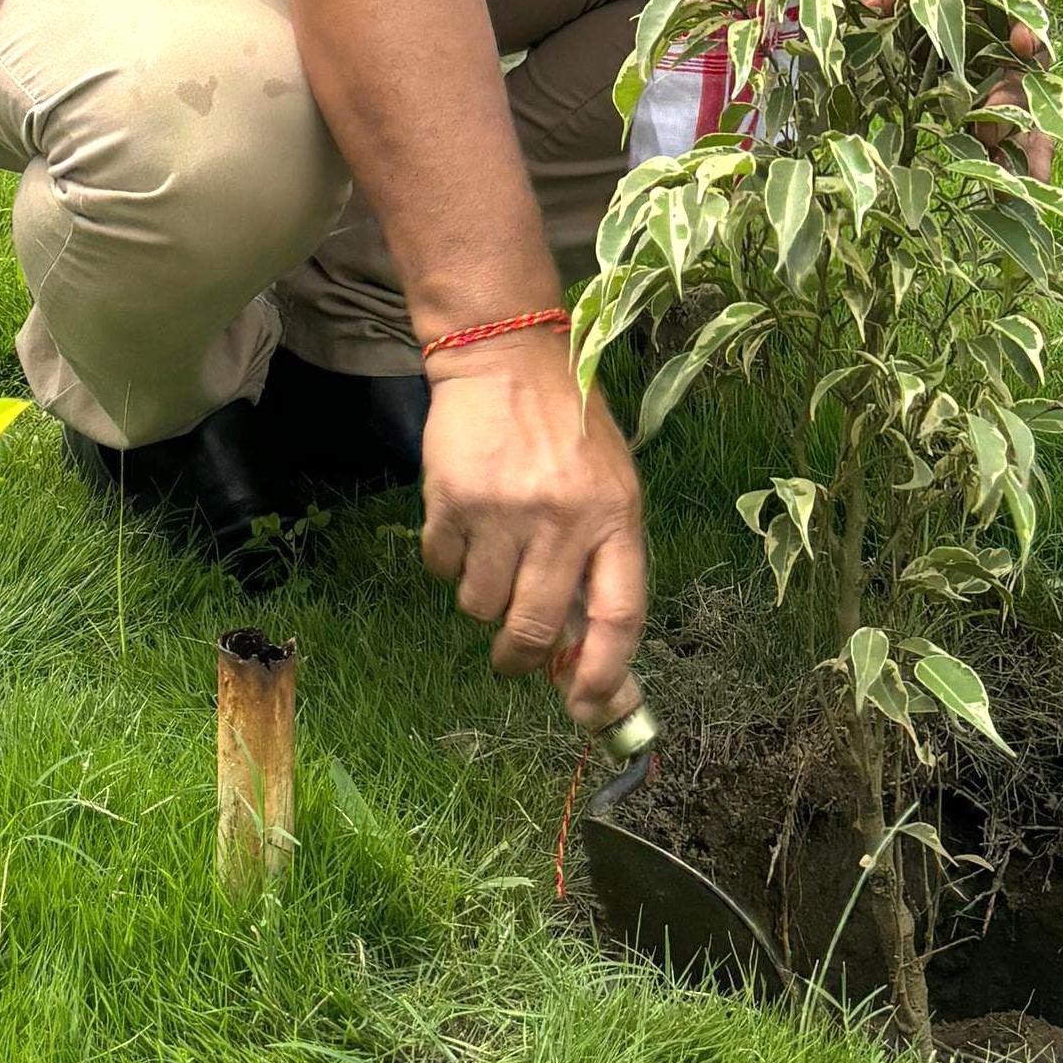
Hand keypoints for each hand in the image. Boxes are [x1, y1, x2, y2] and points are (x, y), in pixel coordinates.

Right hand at [418, 334, 647, 725]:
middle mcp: (564, 518)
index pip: (621, 616)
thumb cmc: (567, 429)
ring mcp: (504, 510)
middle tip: (513, 657)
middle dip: (521, 658)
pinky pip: (441, 568)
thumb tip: (582, 654)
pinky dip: (448, 559)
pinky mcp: (451, 500)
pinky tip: (465, 518)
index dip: (604, 676)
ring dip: (482, 596)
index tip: (586, 708)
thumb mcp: (610, 488)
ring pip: (481, 606)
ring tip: (493, 549)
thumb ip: (601, 563)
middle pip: (536, 627)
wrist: (505, 354)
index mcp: (617, 516)